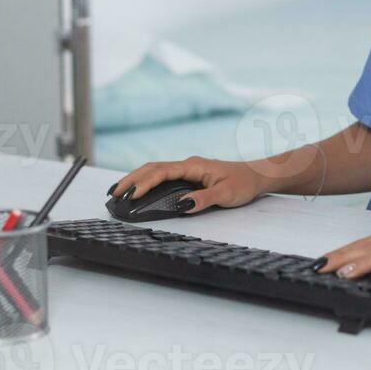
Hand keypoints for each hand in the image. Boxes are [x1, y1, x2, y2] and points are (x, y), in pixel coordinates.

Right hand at [108, 156, 267, 214]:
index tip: (132, 195)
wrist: (257, 175)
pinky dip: (146, 181)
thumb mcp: (226, 194)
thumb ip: (203, 199)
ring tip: (118, 190)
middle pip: (152, 168)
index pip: (163, 171)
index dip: (145, 183)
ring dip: (136, 179)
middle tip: (113, 193)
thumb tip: (181, 205)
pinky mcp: (188, 176)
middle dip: (131, 179)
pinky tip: (138, 189)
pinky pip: (162, 176)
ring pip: (155, 171)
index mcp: (194, 165)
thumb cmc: (243, 183)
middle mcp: (187, 165)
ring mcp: (187, 170)